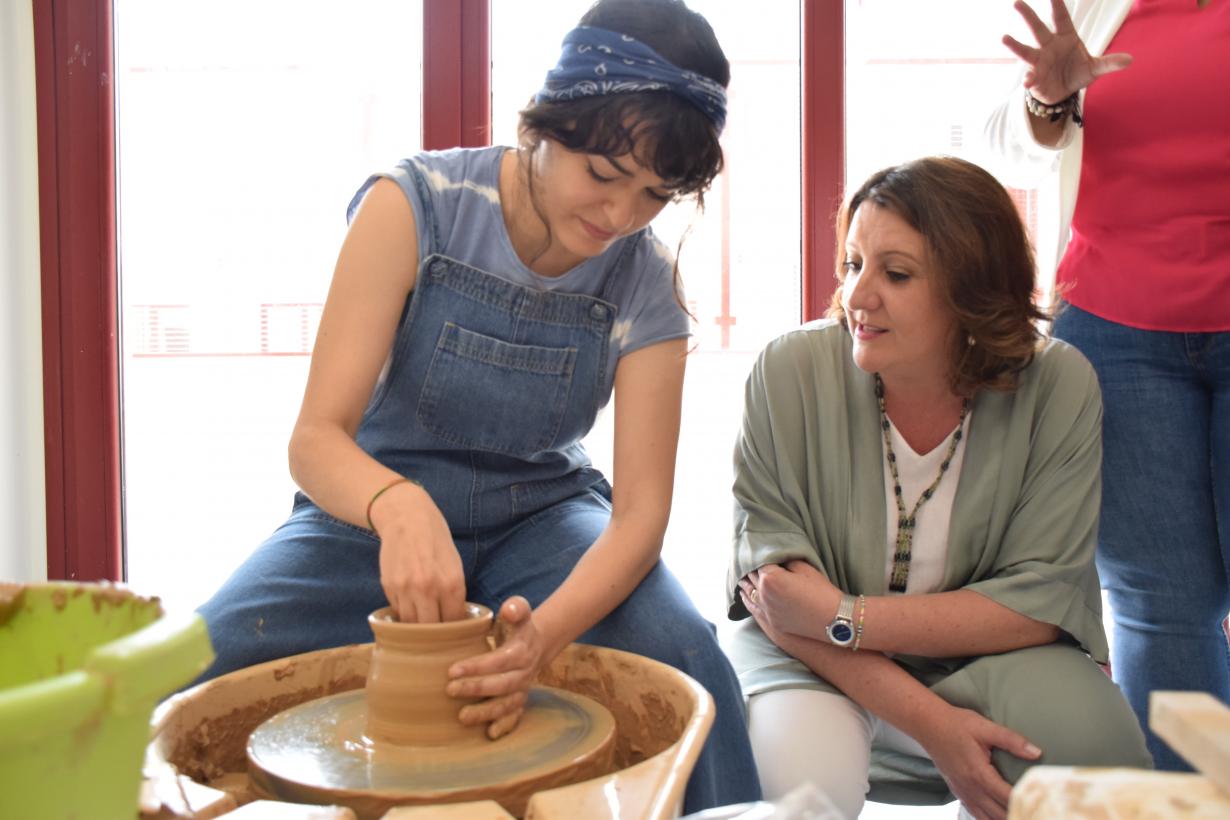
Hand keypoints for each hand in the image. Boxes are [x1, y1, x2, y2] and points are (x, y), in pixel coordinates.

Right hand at [372, 480, 466, 622]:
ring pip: (411, 624)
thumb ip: (454, 592)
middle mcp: (428, 589)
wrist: (406, 518)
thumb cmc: (436, 540)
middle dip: (435, 633)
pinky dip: (403, 612)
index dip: (454, 629)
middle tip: (437, 630)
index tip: (453, 631)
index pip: (454, 622)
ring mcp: (406, 589)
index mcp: (452, 584)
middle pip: (431, 629)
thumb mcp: (454, 564)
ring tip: (422, 620)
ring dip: (416, 625)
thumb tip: (454, 620)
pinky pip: (397, 611)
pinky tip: (409, 605)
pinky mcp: (388, 586)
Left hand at [446, 596, 545, 739]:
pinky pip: (516, 716)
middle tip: (449, 691)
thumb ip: (516, 608)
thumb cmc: (518, 627)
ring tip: (462, 717)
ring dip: (486, 713)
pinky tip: (490, 734)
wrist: (537, 644)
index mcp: (521, 651)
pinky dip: (505, 726)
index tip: (451, 670)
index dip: (476, 667)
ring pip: (507, 704)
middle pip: (501, 685)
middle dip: (476, 689)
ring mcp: (523, 689)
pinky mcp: (521, 701)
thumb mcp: (519, 612)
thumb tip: (509, 609)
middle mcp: (524, 673)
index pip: (498, 661)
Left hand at [738, 560, 837, 640]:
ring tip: (742, 576)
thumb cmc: (821, 592)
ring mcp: (766, 609)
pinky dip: (747, 599)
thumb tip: (779, 557)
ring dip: (745, 583)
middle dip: (750, 568)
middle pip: (752, 577)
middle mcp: (764, 594)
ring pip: (749, 592)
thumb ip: (787, 560)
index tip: (757, 549)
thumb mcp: (806, 568)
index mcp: (771, 578)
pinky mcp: (771, 621)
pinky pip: (753, 608)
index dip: (759, 555)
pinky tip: (744, 594)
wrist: (832, 620)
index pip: (759, 562)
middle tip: (747, 559)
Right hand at [917, 705, 1041, 819]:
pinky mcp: (958, 792)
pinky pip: (976, 815)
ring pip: (988, 819)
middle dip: (1021, 815)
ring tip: (1023, 816)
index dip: (1028, 803)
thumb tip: (1036, 752)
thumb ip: (1011, 740)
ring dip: (1005, 819)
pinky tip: (1001, 818)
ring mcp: (963, 792)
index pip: (1009, 797)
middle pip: (1000, 814)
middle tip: (1040, 813)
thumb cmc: (956, 724)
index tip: (1045, 805)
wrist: (927, 725)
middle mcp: (970, 788)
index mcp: (979, 773)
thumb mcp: (984, 727)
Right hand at [1002, 0, 1130, 103]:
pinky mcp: (1034, 77)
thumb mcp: (1095, 69)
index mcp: (1065, 37)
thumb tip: (1130, 60)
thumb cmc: (1077, 73)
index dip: (1057, 5)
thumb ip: (1110, 63)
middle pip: (1037, 28)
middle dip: (1028, 15)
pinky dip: (1029, 79)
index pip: (1061, 18)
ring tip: (1004, 38)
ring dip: (1015, 45)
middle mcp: (1049, 46)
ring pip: (1026, 50)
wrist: (1063, 92)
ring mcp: (1039, 61)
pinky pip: (1030, 76)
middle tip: (1017, 3)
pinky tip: (1028, 81)